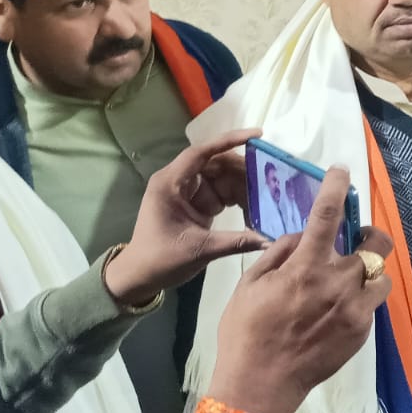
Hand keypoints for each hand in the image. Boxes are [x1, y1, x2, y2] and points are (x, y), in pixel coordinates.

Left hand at [103, 128, 270, 305]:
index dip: (228, 140)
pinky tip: (255, 209)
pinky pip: (222, 193)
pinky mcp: (197, 203)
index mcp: (170, 183)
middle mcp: (179, 181)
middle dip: (244, 170)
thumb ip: (236, 242)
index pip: (201, 153)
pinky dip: (239, 199)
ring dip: (244, 187)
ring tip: (267, 197)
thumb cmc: (161, 259)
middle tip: (271, 179)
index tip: (256, 136)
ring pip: (223, 178)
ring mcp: (188, 192)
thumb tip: (270, 240)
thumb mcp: (200, 250)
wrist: (140, 276)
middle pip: (216, 163)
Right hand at [203, 167, 393, 412]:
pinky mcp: (362, 331)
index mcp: (305, 267)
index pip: (327, 216)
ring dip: (368, 272)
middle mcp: (337, 283)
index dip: (337, 188)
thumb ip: (278, 254)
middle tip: (356, 240)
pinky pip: (371, 304)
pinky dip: (360, 299)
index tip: (342, 172)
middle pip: (376, 245)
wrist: (260, 385)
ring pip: (381, 276)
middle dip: (371, 236)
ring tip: (348, 279)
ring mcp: (354, 309)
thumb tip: (300, 237)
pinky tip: (338, 309)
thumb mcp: (249, 286)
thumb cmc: (246, 334)